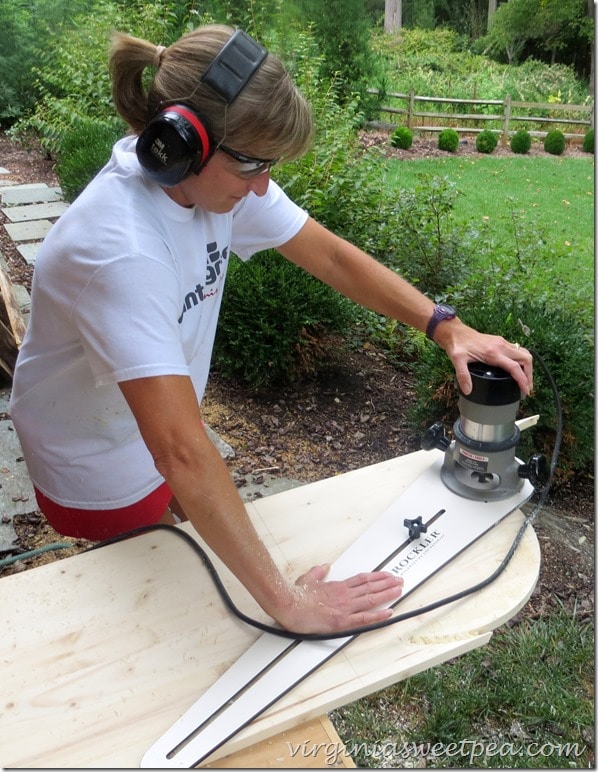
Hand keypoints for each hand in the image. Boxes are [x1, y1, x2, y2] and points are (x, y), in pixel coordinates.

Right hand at [272, 565, 403, 634]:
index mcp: (336, 586)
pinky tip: (388, 612)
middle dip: (387, 583)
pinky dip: (378, 615)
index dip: (376, 577)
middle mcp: (344, 594)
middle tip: (399, 580)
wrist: (288, 605)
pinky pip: (364, 618)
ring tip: (399, 590)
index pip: (361, 579)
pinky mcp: (342, 620)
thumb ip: (318, 572)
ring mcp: (344, 607)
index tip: (386, 575)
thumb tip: (324, 566)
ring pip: (371, 598)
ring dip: (387, 594)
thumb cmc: (296, 595)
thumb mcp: (308, 578)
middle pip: (370, 586)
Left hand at [435, 319, 532, 395]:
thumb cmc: (457, 345)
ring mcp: (502, 343)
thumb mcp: (457, 360)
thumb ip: (463, 375)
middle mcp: (501, 346)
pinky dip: (521, 361)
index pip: (515, 367)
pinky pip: (517, 350)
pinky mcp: (500, 341)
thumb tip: (468, 390)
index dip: (523, 380)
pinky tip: (517, 369)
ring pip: (523, 353)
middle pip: (526, 359)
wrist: (455, 332)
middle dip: (530, 374)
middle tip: (527, 387)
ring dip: (527, 367)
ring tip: (525, 380)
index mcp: (493, 353)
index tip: (526, 390)